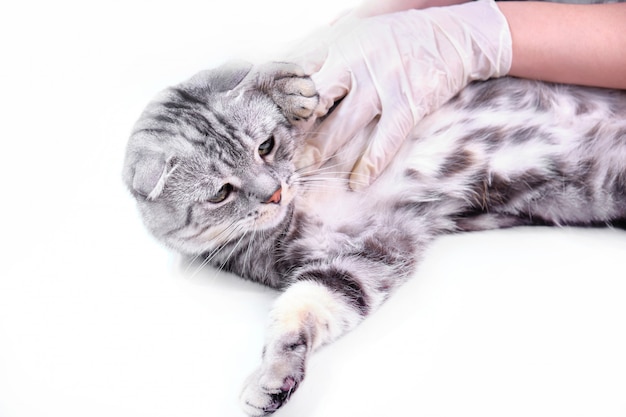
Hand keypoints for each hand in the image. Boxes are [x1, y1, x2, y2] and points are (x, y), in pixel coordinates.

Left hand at [293, 0, 511, 189]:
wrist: (452, 34)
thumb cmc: (397, 35)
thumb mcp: (356, 29)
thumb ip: (324, 47)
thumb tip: (288, 64)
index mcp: (337, 44)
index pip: (296, 71)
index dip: (276, 96)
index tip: (262, 118)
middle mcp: (355, 62)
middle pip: (313, 100)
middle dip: (293, 128)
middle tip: (277, 150)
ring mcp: (382, 82)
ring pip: (342, 124)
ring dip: (321, 150)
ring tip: (305, 168)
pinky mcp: (408, 102)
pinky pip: (385, 139)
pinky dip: (370, 164)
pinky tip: (358, 182)